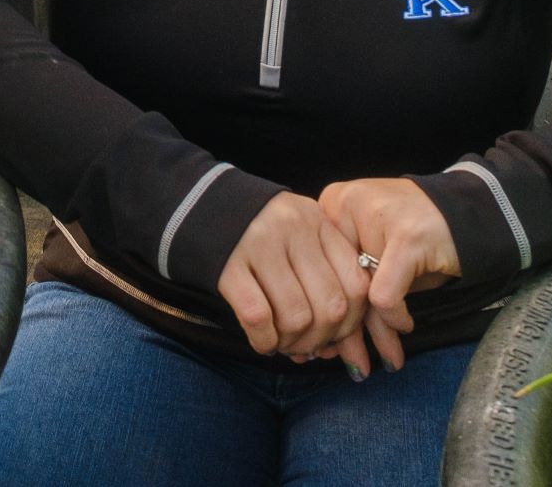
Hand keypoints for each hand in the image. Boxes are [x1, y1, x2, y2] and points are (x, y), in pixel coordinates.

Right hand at [215, 193, 370, 360]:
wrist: (195, 204)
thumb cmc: (257, 232)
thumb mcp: (298, 235)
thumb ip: (324, 272)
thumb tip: (339, 341)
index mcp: (317, 221)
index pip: (357, 285)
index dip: (351, 323)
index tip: (334, 336)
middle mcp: (293, 229)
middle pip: (330, 306)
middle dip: (321, 339)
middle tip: (306, 347)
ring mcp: (259, 244)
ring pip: (297, 316)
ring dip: (291, 343)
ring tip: (282, 343)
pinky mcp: (227, 265)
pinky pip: (258, 317)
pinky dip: (264, 341)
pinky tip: (262, 342)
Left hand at [313, 178, 462, 373]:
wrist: (469, 214)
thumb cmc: (417, 237)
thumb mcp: (375, 253)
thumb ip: (350, 284)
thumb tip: (326, 339)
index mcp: (332, 204)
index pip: (317, 268)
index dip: (322, 311)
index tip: (328, 346)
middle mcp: (346, 204)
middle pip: (336, 281)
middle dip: (345, 333)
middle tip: (354, 363)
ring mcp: (375, 218)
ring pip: (359, 292)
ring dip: (374, 334)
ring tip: (384, 360)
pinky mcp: (406, 238)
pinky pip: (385, 296)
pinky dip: (395, 317)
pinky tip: (405, 326)